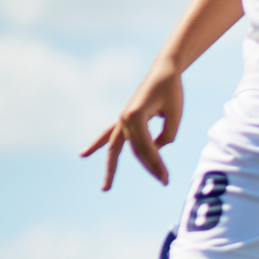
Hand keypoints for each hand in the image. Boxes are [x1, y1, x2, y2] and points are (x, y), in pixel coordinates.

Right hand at [80, 65, 183, 189]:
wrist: (163, 71)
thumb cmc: (171, 91)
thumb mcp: (174, 114)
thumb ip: (166, 135)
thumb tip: (156, 149)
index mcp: (135, 116)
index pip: (146, 148)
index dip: (157, 165)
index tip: (166, 179)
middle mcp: (124, 118)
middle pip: (135, 151)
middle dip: (150, 167)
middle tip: (165, 182)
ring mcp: (122, 118)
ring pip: (115, 147)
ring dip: (111, 167)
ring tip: (105, 188)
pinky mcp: (124, 118)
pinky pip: (108, 135)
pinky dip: (98, 145)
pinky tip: (83, 155)